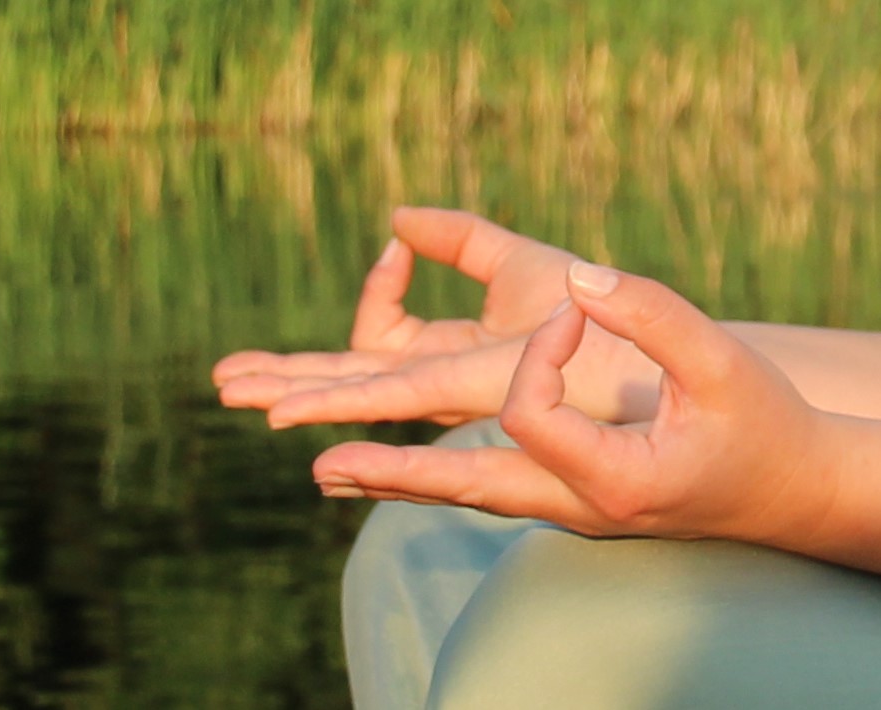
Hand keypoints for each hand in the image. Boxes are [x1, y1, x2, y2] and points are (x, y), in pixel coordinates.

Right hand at [213, 207, 644, 426]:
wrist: (659, 352)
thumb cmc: (593, 312)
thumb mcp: (519, 265)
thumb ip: (458, 239)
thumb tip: (394, 220)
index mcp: (448, 354)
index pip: (380, 340)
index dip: (374, 297)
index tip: (399, 246)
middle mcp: (440, 383)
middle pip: (348, 379)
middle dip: (284, 378)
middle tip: (222, 382)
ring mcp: (449, 393)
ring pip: (354, 393)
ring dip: (291, 391)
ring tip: (230, 391)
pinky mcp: (468, 388)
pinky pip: (388, 395)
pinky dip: (334, 401)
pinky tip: (285, 409)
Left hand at [314, 262, 833, 548]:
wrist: (781, 490)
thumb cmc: (760, 427)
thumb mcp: (719, 363)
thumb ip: (650, 313)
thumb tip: (578, 278)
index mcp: (611, 478)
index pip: (529, 410)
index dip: (540, 350)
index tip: (570, 305)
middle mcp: (575, 507)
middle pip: (465, 489)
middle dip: (392, 472)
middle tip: (320, 463)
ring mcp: (564, 510)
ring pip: (465, 497)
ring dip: (394, 481)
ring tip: (325, 471)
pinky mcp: (560, 498)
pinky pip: (482, 489)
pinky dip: (428, 480)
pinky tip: (386, 468)